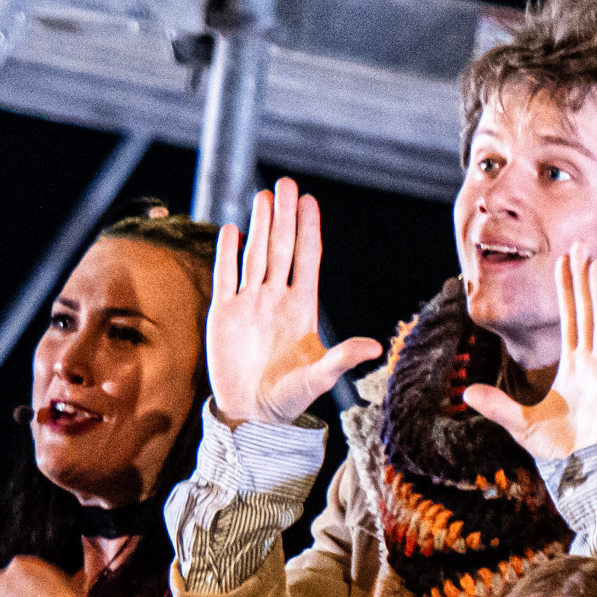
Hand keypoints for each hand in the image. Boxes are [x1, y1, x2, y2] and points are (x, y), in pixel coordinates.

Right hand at [209, 179, 378, 428]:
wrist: (251, 413)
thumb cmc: (288, 399)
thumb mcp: (318, 379)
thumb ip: (342, 359)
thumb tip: (374, 347)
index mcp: (301, 307)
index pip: (307, 259)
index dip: (309, 229)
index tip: (309, 201)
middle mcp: (276, 298)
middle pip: (281, 248)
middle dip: (283, 216)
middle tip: (285, 183)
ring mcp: (249, 303)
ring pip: (255, 255)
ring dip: (259, 226)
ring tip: (262, 196)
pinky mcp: (223, 313)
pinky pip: (225, 276)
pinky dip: (227, 254)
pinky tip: (231, 230)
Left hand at [458, 249, 596, 472]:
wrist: (585, 472)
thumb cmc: (561, 449)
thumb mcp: (521, 424)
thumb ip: (497, 406)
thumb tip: (466, 393)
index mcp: (574, 367)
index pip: (571, 319)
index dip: (568, 290)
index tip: (564, 261)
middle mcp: (591, 364)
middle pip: (587, 312)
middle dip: (583, 279)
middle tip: (579, 245)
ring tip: (595, 263)